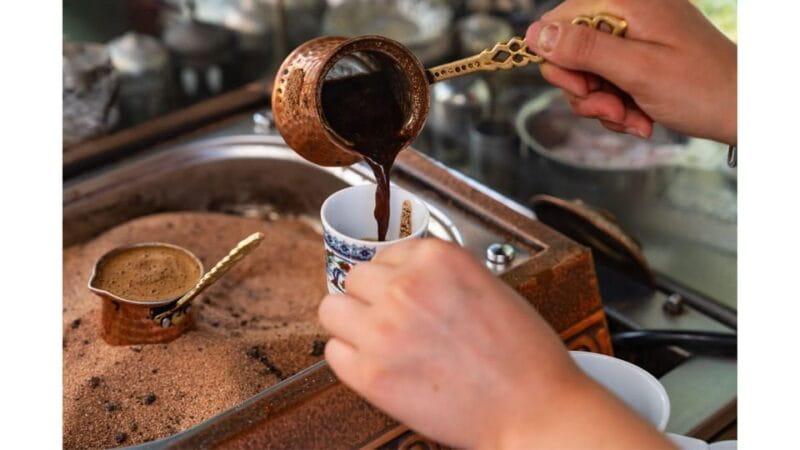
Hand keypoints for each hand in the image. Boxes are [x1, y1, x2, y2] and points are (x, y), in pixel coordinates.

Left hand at [318, 239, 673, 448]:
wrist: (534, 409)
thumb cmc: (523, 355)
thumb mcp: (488, 286)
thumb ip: (440, 276)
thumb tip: (403, 278)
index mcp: (437, 258)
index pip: (386, 254)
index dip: (395, 278)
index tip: (403, 295)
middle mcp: (405, 286)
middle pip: (354, 278)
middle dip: (371, 298)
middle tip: (391, 321)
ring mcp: (383, 328)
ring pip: (332, 309)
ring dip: (351, 323)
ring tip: (378, 342)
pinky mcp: (371, 373)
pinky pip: (334, 353)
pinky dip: (351, 360)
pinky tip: (380, 367)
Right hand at [525, 0, 736, 144]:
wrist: (745, 110)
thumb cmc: (701, 88)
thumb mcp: (636, 70)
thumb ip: (583, 49)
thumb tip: (534, 34)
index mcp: (625, 2)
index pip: (559, 21)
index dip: (561, 60)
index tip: (584, 89)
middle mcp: (626, 12)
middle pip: (569, 51)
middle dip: (585, 89)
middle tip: (613, 109)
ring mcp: (633, 35)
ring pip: (585, 73)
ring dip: (602, 105)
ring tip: (632, 118)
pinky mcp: (638, 56)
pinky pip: (605, 83)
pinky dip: (617, 106)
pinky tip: (639, 118)